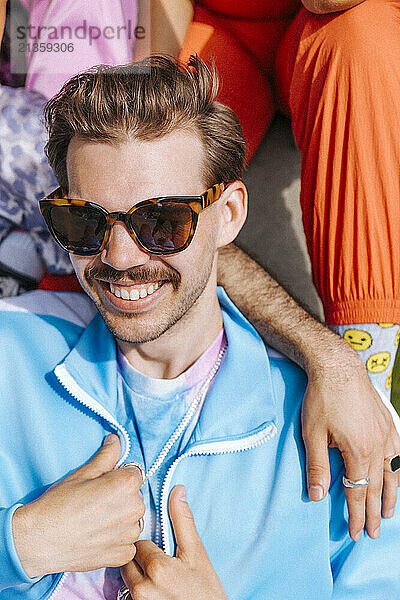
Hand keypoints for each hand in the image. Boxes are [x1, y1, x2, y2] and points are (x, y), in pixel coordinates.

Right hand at [12, 434, 144, 577]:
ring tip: (95, 520)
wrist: (38, 540)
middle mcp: (134, 509)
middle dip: (121, 496)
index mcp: (126, 484)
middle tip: (96, 502)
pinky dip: (117, 540)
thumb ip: (106, 456)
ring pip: (132, 519)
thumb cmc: (58, 504)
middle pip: (135, 496)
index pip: (134, 473)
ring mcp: (129, 534)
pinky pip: (128, 542)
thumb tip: (116, 441)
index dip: (118, 476)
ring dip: (121, 518)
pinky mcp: (123, 554)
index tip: (103, 483)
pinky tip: (98, 537)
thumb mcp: (82, 473)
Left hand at [121, 486, 227, 599]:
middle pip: (128, 561)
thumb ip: (183, 521)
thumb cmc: (205, 591)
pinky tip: (155, 593)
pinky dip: (138, 593)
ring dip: (137, 576)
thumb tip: (177, 490)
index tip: (164, 554)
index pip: (139, 544)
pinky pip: (126, 596)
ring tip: (158, 581)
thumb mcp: (197, 554)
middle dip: (141, 561)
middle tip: (160, 567)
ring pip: (126, 579)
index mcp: (157, 568)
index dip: (152, 547)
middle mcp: (141, 588)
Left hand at [302, 351, 399, 540]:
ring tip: (388, 514)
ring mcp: (387, 435)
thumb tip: (317, 497)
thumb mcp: (312, 434)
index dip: (356, 515)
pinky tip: (396, 478)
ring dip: (390, 496)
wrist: (338, 367)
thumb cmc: (322, 399)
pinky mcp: (389, 423)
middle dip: (373, 513)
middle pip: (377, 488)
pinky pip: (398, 455)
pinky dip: (398, 472)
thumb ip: (317, 467)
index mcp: (358, 452)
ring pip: (392, 474)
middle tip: (374, 534)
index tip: (356, 533)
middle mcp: (378, 447)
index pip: (358, 493)